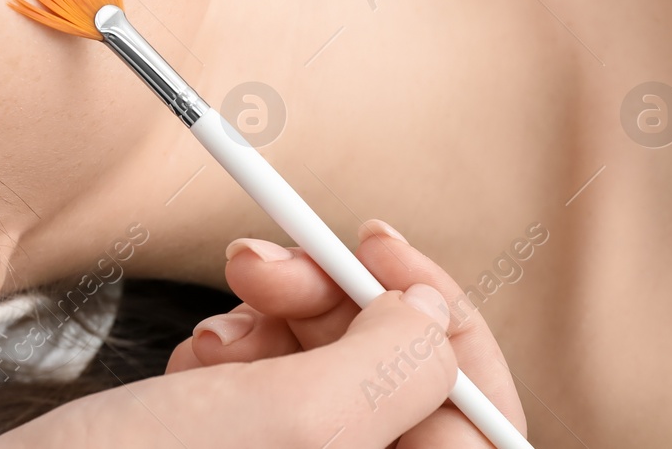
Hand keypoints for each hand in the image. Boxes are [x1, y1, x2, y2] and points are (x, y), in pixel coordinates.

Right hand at [0, 220, 524, 447]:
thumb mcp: (291, 424)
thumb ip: (393, 368)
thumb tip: (432, 315)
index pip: (477, 420)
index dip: (441, 321)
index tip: (380, 246)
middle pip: (397, 391)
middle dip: (333, 307)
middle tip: (265, 260)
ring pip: (327, 386)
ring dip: (273, 327)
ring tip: (217, 322)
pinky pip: (269, 404)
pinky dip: (234, 360)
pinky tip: (194, 360)